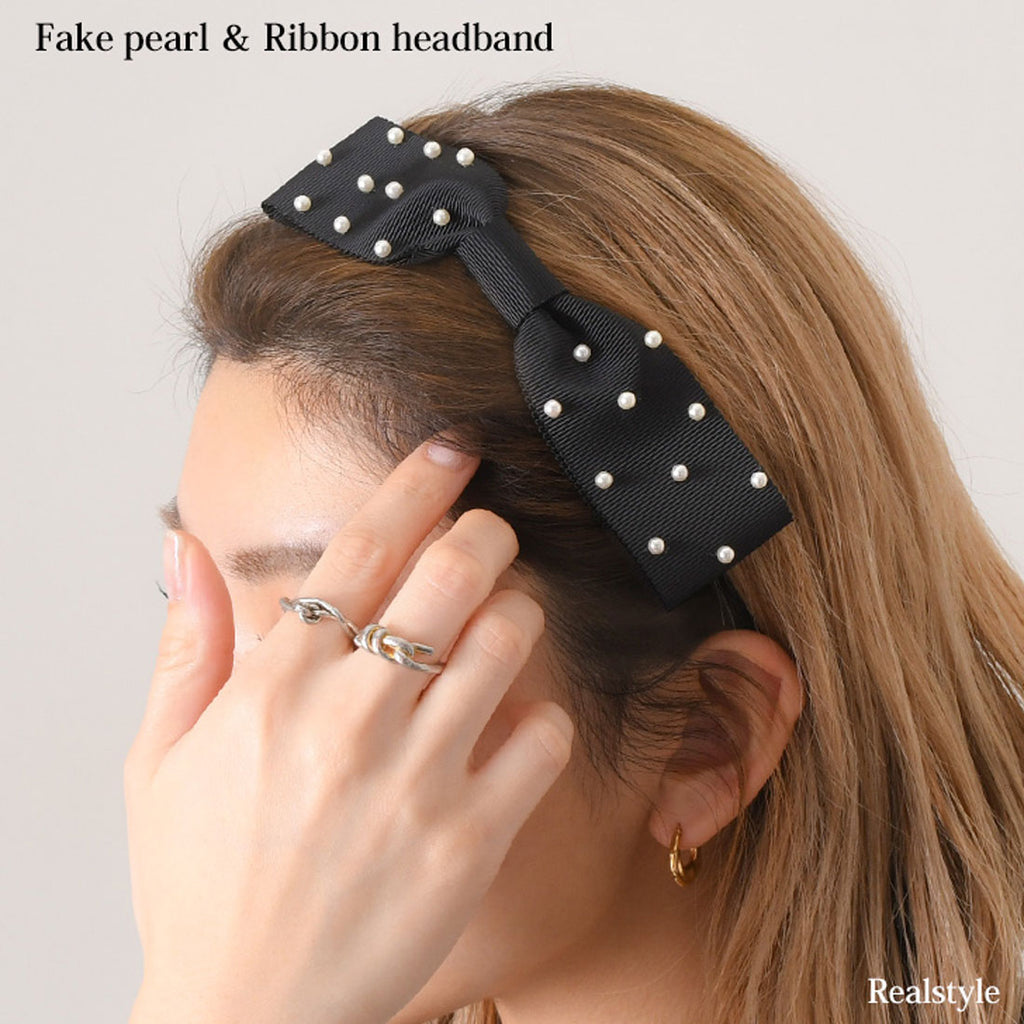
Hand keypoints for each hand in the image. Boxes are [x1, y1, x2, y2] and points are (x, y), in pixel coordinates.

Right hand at [124, 438, 574, 1023]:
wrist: (246, 1016)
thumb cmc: (200, 885)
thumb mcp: (159, 761)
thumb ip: (185, 644)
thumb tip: (181, 546)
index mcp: (276, 689)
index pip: (362, 549)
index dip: (416, 484)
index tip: (452, 451)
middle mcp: (351, 721)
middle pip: (453, 575)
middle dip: (487, 531)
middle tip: (492, 528)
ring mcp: (418, 780)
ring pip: (509, 642)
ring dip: (520, 611)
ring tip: (506, 616)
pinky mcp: (472, 840)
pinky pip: (544, 740)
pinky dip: (543, 714)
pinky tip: (518, 719)